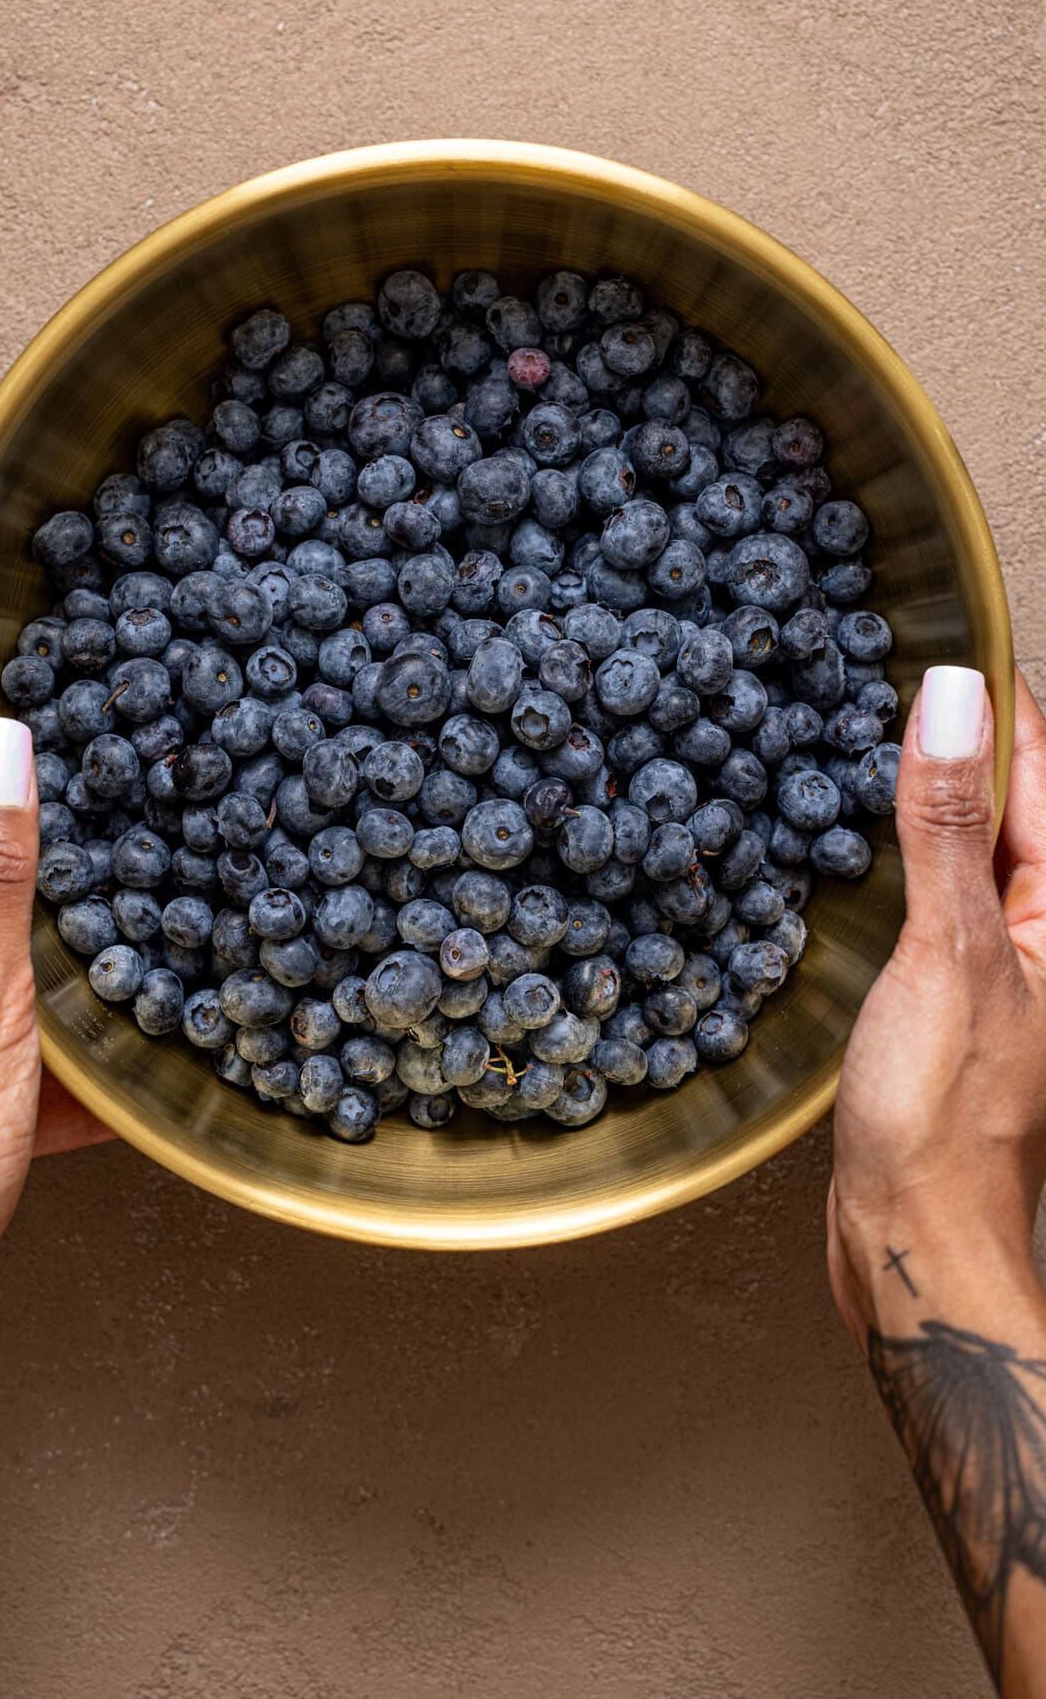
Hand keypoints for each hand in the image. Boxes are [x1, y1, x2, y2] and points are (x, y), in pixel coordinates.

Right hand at [829, 665, 1045, 1346]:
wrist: (915, 1243)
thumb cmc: (946, 1124)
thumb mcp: (948, 953)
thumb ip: (946, 824)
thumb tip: (953, 699)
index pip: (1039, 760)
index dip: (993, 690)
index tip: (937, 622)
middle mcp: (1037, 924)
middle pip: (1001, 793)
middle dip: (947, 727)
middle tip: (874, 661)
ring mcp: (992, 957)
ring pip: (957, 840)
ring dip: (912, 787)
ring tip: (847, 728)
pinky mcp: (944, 989)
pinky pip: (923, 890)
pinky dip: (885, 850)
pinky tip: (839, 837)